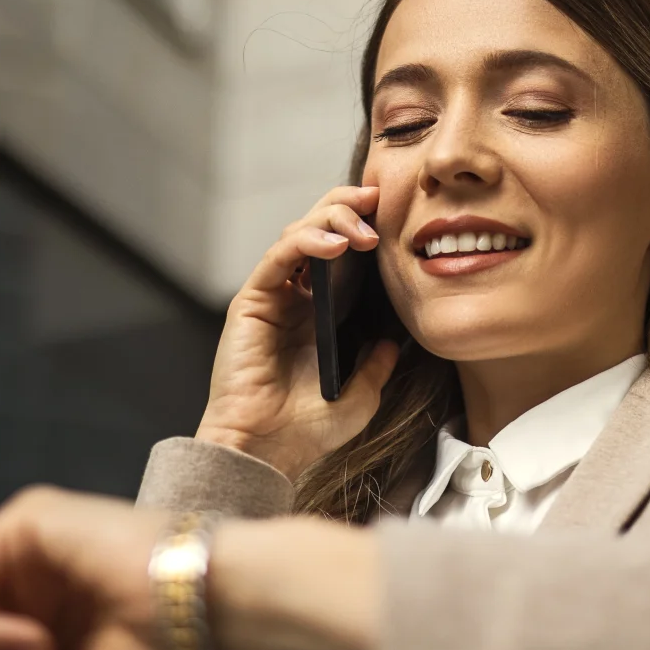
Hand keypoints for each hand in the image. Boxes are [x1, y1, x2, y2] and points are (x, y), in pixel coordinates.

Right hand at [196, 185, 399, 479]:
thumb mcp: (363, 394)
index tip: (397, 213)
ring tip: (365, 227)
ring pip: (299, 232)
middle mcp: (296, 297)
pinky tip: (335, 244)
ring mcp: (273, 296)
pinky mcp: (252, 300)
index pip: (343, 252)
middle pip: (320, 229)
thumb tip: (397, 340)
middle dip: (349, 207)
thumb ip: (378, 364)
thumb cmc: (308, 428)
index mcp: (322, 312)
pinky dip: (306, 242)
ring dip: (333, 219)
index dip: (365, 225)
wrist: (268, 449)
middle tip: (379, 200)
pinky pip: (278, 257)